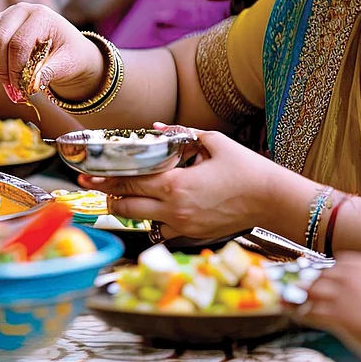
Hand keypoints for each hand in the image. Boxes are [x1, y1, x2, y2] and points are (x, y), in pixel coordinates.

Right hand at [0, 3, 104, 102]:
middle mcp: (21, 10)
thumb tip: (31, 85)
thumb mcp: (67, 65)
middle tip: (13, 87)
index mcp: (41, 15)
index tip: (22, 88)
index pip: (19, 43)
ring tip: (7, 80)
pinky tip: (1, 72)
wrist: (69, 50)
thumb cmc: (70, 55)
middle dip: (2, 68)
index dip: (16, 69)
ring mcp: (6, 15)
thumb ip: (49, 73)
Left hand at [80, 128, 285, 240]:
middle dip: (108, 196)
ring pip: (142, 221)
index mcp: (176, 184)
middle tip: (93, 187)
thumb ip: (179, 133)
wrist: (272, 199)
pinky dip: (152, 221)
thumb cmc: (246, 169)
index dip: (106, 179)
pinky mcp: (192, 234)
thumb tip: (154, 127)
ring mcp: (183, 225)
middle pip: (128, 205)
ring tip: (115, 199)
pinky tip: (148, 210)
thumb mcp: (212, 142)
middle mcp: (175, 208)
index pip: (131, 182)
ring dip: (127, 210)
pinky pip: (162, 231)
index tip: (88, 176)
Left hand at [298, 252, 360, 356]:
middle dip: (304, 283)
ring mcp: (340, 294)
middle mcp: (348, 275)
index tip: (308, 274)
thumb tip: (348, 284)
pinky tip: (294, 314)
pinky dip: (298, 312)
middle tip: (291, 287)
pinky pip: (309, 311)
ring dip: (296, 297)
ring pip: (308, 291)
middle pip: (316, 275)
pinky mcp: (336, 313)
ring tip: (287, 301)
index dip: (318, 271)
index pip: (331, 263)